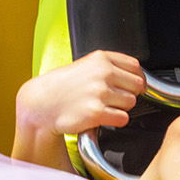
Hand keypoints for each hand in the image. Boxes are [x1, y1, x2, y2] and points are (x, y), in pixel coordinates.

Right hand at [13, 50, 144, 168]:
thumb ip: (109, 66)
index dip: (137, 78)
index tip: (133, 85)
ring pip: (131, 103)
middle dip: (129, 93)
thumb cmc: (62, 86)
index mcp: (100, 59)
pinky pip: (123, 118)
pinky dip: (116, 120)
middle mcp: (102, 73)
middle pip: (138, 85)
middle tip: (114, 98)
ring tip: (103, 106)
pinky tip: (102, 116)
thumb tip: (137, 74)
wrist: (40, 104)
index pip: (136, 67)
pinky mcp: (96, 112)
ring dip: (121, 107)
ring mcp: (99, 93)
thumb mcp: (85, 65)